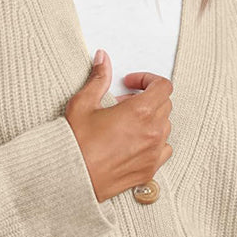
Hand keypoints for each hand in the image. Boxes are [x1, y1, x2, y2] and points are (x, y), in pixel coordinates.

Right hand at [64, 49, 172, 201]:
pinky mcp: (149, 169)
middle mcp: (152, 132)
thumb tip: (103, 59)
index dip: (148, 80)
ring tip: (126, 124)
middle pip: (164, 105)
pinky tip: (135, 143)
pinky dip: (154, 142)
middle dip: (147, 99)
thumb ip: (98, 78)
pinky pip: (164, 150)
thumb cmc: (75, 144)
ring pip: (165, 127)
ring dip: (151, 120)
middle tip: (122, 104)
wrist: (71, 177)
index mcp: (140, 112)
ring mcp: (153, 153)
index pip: (163, 87)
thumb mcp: (83, 104)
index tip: (131, 84)